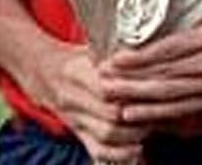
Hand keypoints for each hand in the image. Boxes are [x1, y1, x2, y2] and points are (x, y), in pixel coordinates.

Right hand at [30, 44, 149, 161]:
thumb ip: (116, 54)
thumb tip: (148, 53)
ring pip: (108, 135)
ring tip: (150, 125)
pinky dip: (120, 154)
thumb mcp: (91, 47)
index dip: (133, 90)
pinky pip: (98, 150)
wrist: (44, 73)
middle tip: (158, 108)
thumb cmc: (75, 58)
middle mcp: (73, 98)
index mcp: (76, 72)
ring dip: (134, 133)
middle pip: (111, 113)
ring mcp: (75, 119)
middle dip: (140, 113)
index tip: (153, 88)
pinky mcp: (78, 134)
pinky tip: (137, 148)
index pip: (107, 86)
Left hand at [98, 10, 201, 124]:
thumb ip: (190, 22)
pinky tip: (139, 114)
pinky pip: (183, 108)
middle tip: (102, 81)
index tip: (113, 59)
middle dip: (130, 80)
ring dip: (138, 99)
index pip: (167, 49)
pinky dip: (159, 112)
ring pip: (170, 94)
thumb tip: (157, 22)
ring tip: (113, 100)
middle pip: (163, 75)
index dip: (138, 57)